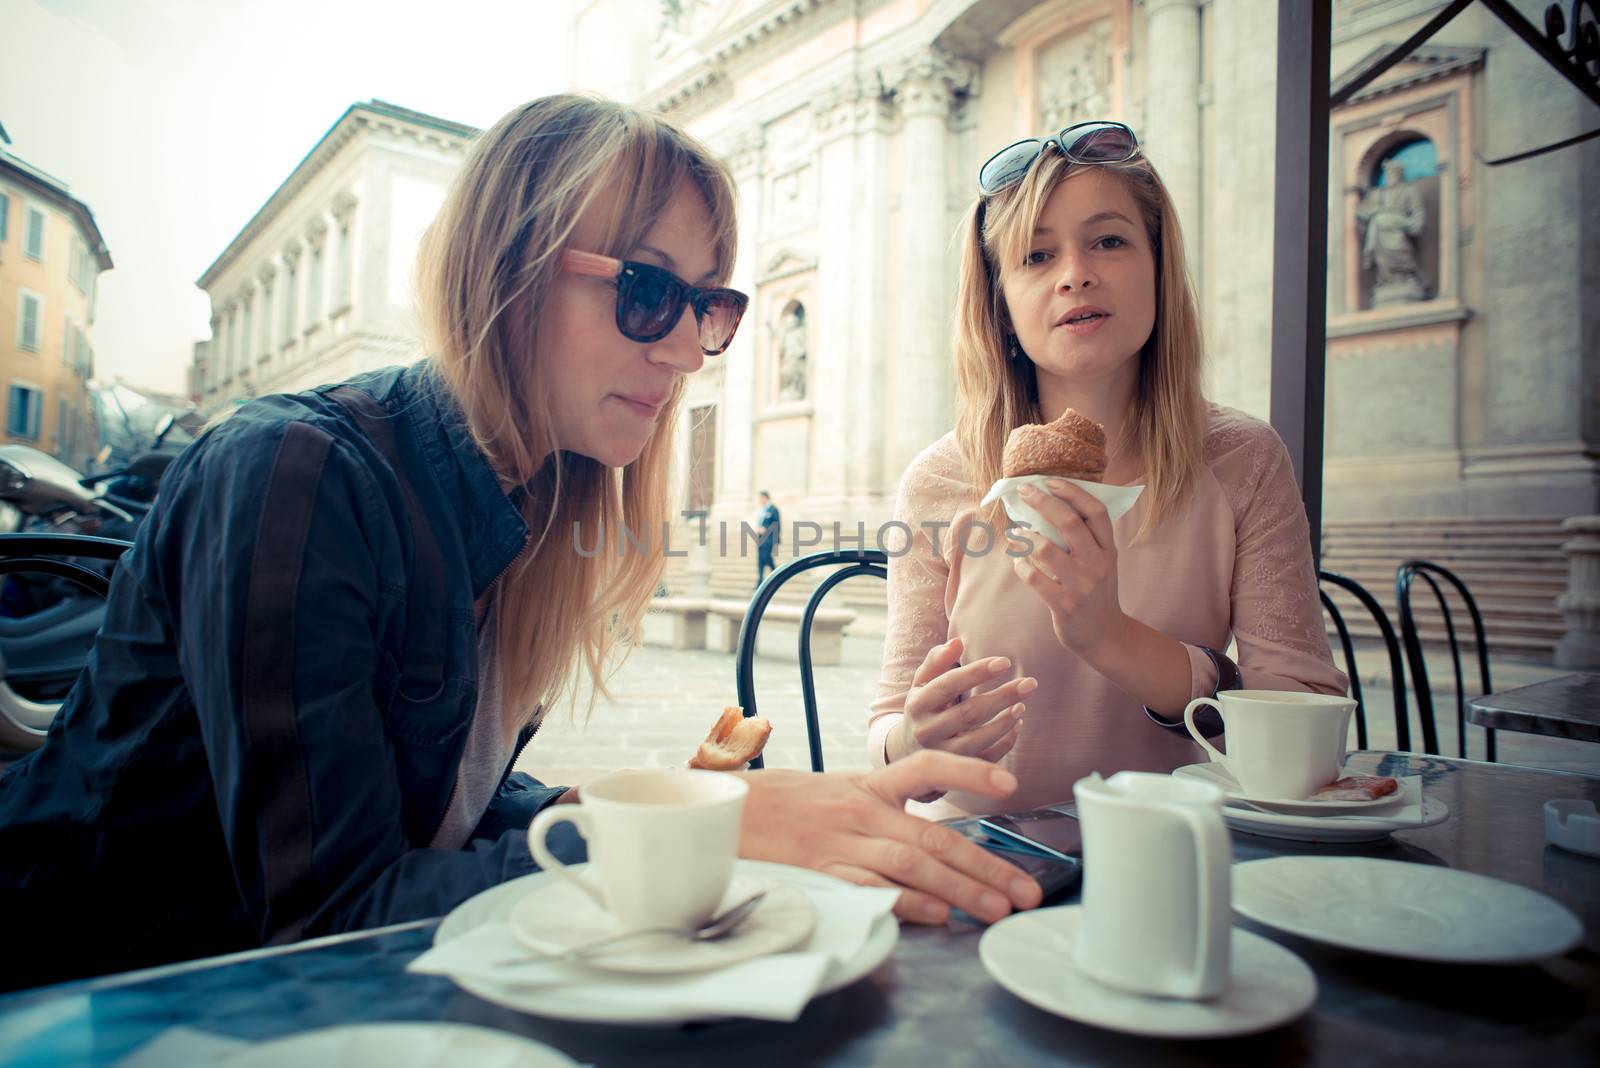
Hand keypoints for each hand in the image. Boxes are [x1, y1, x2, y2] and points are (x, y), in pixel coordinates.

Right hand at [736, 751, 1043, 923]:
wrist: (725, 812)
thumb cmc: (785, 805)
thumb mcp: (837, 792)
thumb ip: (883, 808)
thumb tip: (933, 842)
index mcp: (869, 785)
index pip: (927, 766)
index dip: (969, 769)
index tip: (1009, 783)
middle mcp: (862, 810)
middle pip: (936, 836)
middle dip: (987, 865)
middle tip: (1027, 890)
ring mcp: (843, 842)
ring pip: (914, 864)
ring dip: (962, 888)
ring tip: (999, 908)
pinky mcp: (822, 872)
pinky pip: (872, 887)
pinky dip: (907, 901)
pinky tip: (937, 915)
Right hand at [890, 636, 1035, 763]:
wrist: (907, 750)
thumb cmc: (923, 706)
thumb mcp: (922, 683)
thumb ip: (937, 660)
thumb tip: (957, 642)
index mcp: (917, 705)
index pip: (948, 685)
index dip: (977, 673)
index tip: (1005, 662)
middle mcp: (927, 731)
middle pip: (969, 713)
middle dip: (1002, 697)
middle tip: (1030, 683)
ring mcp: (942, 754)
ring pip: (979, 739)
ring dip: (1005, 721)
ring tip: (1022, 704)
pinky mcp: (956, 772)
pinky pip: (986, 759)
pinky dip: (1006, 742)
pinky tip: (1017, 724)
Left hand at [1013, 480, 1126, 659]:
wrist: (1105, 636)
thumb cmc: (1096, 593)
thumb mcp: (1101, 564)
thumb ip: (1085, 540)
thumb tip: (1051, 506)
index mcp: (1108, 550)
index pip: (1096, 512)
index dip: (1073, 492)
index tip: (1050, 481)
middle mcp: (1098, 564)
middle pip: (1068, 522)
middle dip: (1041, 502)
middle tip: (1023, 491)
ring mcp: (1081, 586)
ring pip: (1044, 548)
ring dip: (1024, 537)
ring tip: (1016, 534)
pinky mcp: (1064, 605)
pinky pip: (1033, 576)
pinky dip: (1020, 565)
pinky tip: (1018, 563)